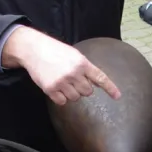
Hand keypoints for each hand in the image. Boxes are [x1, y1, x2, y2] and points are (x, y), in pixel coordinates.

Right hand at [1, 26, 121, 105]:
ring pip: (75, 98)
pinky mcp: (51, 89)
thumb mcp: (73, 55)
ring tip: (62, 81)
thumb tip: (95, 82)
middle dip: (82, 88)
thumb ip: (84, 67)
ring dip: (71, 93)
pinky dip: (60, 97)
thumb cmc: (55, 51)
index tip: (118, 96)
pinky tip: (55, 87)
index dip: (110, 88)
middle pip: (87, 92)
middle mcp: (74, 73)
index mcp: (82, 63)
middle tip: (73, 80)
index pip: (100, 77)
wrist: (33, 49)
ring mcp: (62, 82)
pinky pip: (62, 102)